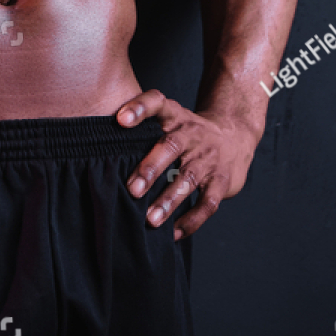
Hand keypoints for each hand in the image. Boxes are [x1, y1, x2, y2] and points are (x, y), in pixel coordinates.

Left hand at [116, 90, 259, 239]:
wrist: (235, 135)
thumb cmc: (189, 133)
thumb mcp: (172, 121)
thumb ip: (144, 131)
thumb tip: (100, 156)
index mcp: (175, 116)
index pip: (157, 102)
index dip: (139, 108)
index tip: (120, 120)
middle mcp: (191, 134)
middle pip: (170, 146)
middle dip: (150, 168)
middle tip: (132, 189)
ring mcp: (208, 157)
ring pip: (188, 178)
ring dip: (169, 200)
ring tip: (151, 220)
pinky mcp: (221, 180)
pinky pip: (208, 202)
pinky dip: (192, 220)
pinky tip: (174, 233)